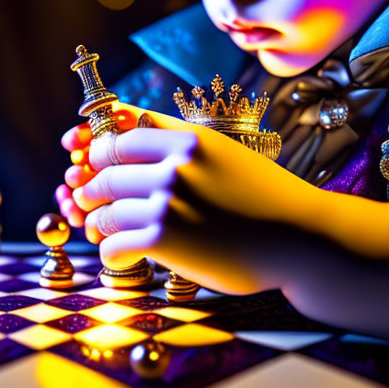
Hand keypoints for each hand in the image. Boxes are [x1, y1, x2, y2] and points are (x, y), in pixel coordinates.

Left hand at [59, 102, 321, 294]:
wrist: (300, 239)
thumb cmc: (262, 198)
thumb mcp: (223, 154)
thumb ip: (179, 143)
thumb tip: (129, 130)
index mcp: (188, 139)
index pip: (119, 132)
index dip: (96, 149)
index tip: (92, 163)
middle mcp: (174, 164)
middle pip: (104, 169)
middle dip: (91, 188)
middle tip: (88, 201)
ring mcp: (168, 201)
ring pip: (103, 208)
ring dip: (97, 223)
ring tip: (103, 232)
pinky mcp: (164, 239)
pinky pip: (113, 244)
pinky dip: (110, 253)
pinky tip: (120, 257)